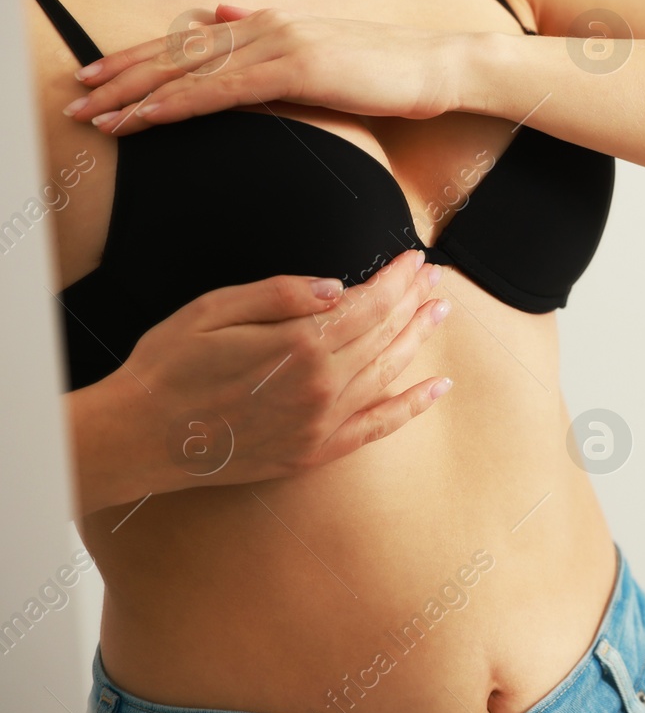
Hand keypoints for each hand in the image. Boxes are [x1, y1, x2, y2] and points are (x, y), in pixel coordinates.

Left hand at [60, 6, 475, 134]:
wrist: (437, 68)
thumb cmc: (389, 71)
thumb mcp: (321, 52)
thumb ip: (266, 37)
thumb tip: (217, 15)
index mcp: (269, 24)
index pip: (190, 44)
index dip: (140, 61)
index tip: (99, 81)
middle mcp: (265, 26)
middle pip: (177, 53)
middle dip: (122, 77)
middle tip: (77, 100)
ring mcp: (279, 45)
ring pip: (190, 71)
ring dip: (138, 95)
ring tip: (98, 116)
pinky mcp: (295, 68)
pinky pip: (222, 89)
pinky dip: (179, 103)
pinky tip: (149, 117)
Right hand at [111, 251, 451, 498]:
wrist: (137, 438)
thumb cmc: (167, 366)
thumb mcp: (213, 311)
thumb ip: (280, 294)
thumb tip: (338, 287)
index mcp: (298, 345)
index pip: (368, 304)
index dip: (397, 279)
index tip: (415, 259)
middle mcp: (320, 386)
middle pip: (385, 334)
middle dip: (414, 300)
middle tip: (436, 278)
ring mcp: (322, 423)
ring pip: (389, 373)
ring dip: (419, 339)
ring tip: (440, 313)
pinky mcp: (315, 453)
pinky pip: (379, 428)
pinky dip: (413, 406)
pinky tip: (438, 386)